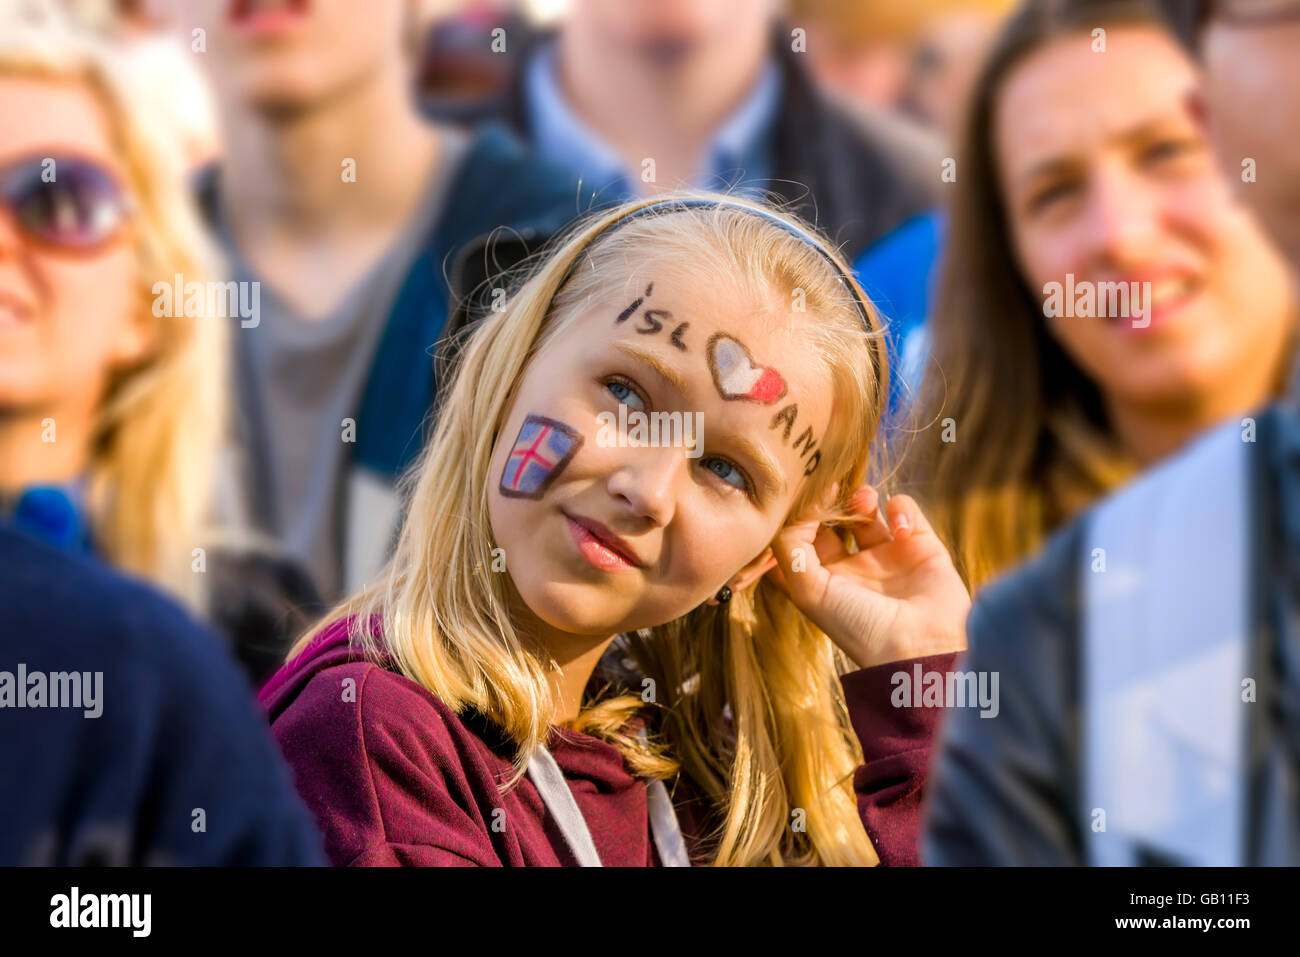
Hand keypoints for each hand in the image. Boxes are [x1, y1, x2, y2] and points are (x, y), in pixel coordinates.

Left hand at [766, 485, 969, 669]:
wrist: (920, 648)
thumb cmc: (858, 627)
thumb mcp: (808, 591)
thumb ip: (790, 546)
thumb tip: (796, 509)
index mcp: (822, 581)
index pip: (798, 540)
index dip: (794, 518)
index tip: (797, 499)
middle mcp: (852, 567)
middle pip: (831, 519)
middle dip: (828, 501)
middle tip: (828, 487)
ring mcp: (886, 555)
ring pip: (867, 508)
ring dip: (861, 497)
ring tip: (863, 503)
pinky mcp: (919, 545)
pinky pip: (904, 510)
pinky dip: (900, 509)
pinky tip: (900, 530)